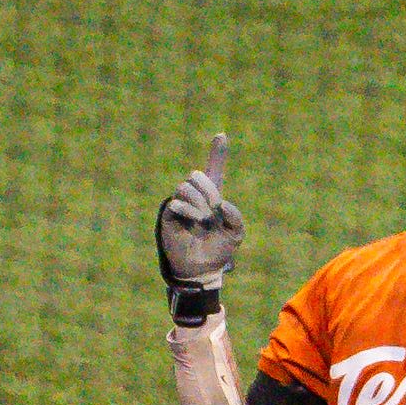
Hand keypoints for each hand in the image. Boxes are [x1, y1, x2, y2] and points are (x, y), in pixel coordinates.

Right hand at [156, 133, 243, 318]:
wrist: (203, 269)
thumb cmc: (219, 250)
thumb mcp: (236, 234)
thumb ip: (235, 216)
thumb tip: (221, 204)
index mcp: (213, 197)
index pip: (213, 170)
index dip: (217, 153)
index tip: (222, 134)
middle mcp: (195, 197)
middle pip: (197, 175)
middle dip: (208, 188)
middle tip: (215, 207)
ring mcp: (181, 204)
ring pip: (185, 186)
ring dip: (199, 201)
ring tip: (205, 218)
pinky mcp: (169, 215)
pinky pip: (175, 202)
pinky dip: (188, 210)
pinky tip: (195, 220)